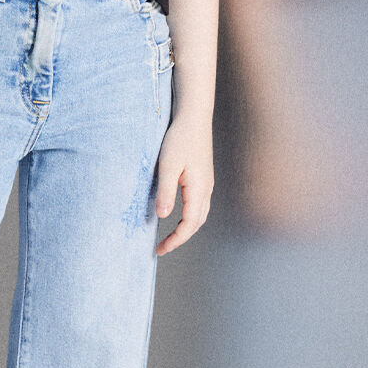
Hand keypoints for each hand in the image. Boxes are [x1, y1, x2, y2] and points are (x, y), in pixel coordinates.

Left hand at [154, 113, 213, 253]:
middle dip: (180, 238)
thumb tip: (162, 216)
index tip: (160, 249)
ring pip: (200, 215)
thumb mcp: (168, 165)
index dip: (175, 239)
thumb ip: (166, 192)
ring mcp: (207, 183)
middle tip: (162, 247)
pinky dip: (189, 217)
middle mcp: (206, 189)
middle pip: (197, 223)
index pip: (189, 224)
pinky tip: (177, 215)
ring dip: (186, 228)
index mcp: (199, 189)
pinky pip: (199, 205)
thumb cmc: (180, 139)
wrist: (194, 117)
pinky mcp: (203, 177)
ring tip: (169, 236)